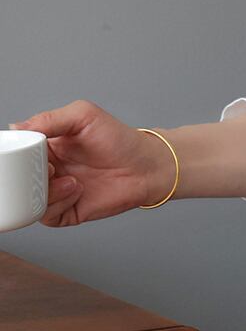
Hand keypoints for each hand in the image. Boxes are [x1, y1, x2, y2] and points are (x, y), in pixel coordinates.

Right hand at [9, 100, 174, 226]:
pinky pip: (46, 215)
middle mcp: (47, 170)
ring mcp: (56, 192)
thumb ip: (50, 119)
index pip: (16, 153)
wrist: (146, 165)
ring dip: (42, 190)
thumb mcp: (83, 116)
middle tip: (49, 167)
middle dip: (26, 175)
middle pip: (17, 179)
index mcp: (45, 147)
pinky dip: (55, 203)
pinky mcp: (68, 210)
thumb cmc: (119, 139)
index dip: (15, 155)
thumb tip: (16, 126)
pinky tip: (74, 188)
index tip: (24, 153)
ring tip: (63, 177)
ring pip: (28, 199)